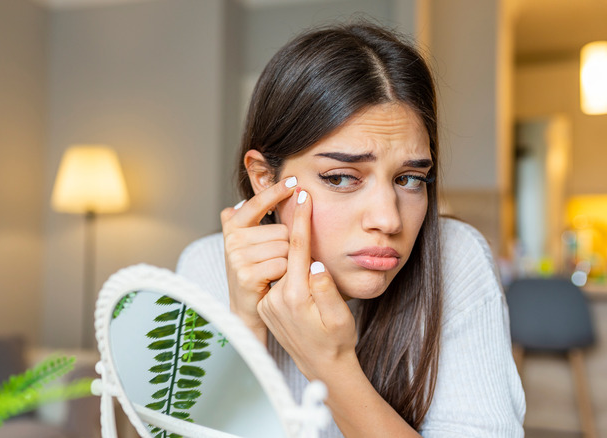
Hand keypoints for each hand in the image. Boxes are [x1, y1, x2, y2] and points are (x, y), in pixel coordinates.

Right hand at [220, 177, 296, 341]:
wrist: (247, 309)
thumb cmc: (256, 272)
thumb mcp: (251, 242)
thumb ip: (253, 217)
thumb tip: (256, 194)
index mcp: (233, 226)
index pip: (257, 203)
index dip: (275, 191)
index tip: (294, 182)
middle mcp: (232, 239)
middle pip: (281, 230)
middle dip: (287, 245)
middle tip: (275, 261)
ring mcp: (237, 257)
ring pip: (284, 247)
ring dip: (288, 261)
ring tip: (275, 272)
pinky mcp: (246, 274)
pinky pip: (282, 264)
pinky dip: (285, 274)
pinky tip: (274, 281)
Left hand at [257, 189, 357, 380]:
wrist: (323, 366)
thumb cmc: (337, 341)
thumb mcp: (340, 316)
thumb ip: (327, 290)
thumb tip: (315, 264)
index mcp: (296, 296)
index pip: (297, 248)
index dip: (300, 219)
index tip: (302, 195)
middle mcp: (277, 298)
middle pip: (284, 252)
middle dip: (293, 229)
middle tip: (297, 201)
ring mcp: (269, 303)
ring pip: (280, 264)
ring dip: (290, 250)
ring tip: (299, 238)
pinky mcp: (266, 306)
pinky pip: (278, 278)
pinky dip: (285, 267)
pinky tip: (295, 266)